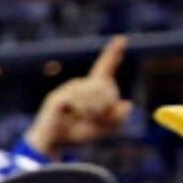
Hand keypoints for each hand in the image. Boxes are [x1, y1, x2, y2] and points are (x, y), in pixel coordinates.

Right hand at [26, 35, 129, 154]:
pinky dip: (82, 111)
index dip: (113, 54)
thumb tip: (128, 104)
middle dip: (108, 103)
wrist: (54, 143)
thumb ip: (119, 117)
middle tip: (99, 119)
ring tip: (84, 119)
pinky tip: (73, 115)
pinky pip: (79, 99)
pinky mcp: (59, 97)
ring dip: (95, 110)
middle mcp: (81, 85)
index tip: (122, 39)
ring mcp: (69, 90)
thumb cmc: (78, 133)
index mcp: (93, 89)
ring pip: (94, 92)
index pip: (105, 68)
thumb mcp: (106, 128)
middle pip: (105, 84)